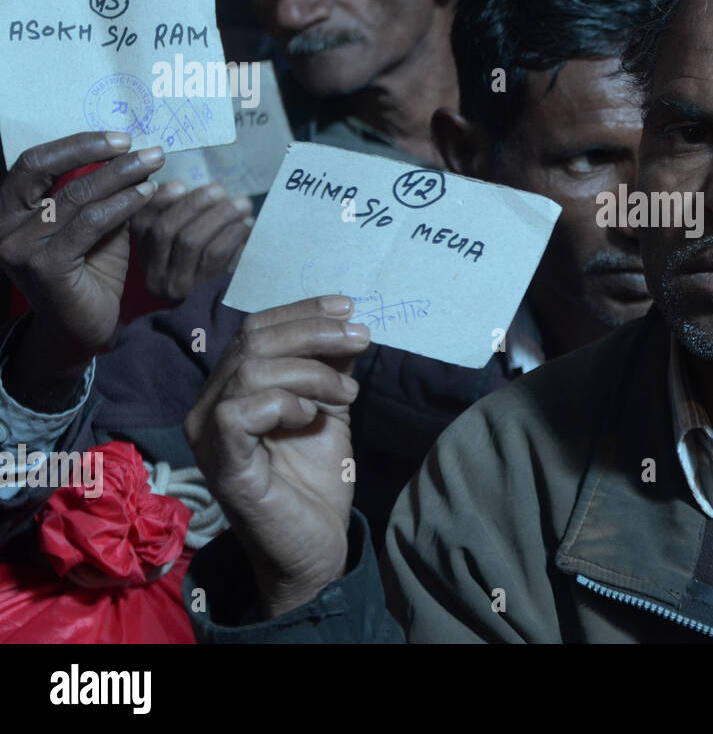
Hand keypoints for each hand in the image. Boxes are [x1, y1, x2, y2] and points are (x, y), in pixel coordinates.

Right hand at [0, 132, 161, 406]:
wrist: (83, 328)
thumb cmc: (89, 271)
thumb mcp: (93, 224)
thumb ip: (99, 192)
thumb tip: (131, 153)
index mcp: (5, 209)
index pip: (34, 161)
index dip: (76, 143)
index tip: (120, 137)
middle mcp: (1, 225)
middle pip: (43, 168)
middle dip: (94, 150)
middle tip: (139, 146)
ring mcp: (18, 246)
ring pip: (75, 194)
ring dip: (120, 175)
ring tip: (153, 166)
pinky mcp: (44, 265)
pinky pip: (90, 223)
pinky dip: (122, 204)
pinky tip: (146, 194)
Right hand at [131, 181, 253, 301]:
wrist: (232, 308)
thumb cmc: (213, 267)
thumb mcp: (191, 247)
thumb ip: (185, 219)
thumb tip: (192, 188)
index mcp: (146, 259)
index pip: (141, 225)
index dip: (159, 200)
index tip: (181, 183)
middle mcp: (155, 276)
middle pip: (165, 229)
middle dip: (194, 203)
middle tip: (219, 189)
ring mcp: (178, 286)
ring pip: (191, 239)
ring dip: (219, 215)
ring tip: (241, 204)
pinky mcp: (204, 291)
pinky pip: (216, 253)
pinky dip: (233, 233)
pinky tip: (247, 225)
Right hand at [184, 296, 369, 617]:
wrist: (314, 548)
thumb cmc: (315, 480)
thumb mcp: (330, 409)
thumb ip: (330, 368)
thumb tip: (346, 324)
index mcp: (232, 387)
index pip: (257, 329)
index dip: (302, 312)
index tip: (349, 308)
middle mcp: (210, 404)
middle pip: (252, 340)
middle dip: (313, 331)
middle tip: (360, 339)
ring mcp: (208, 434)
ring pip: (250, 369)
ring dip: (311, 373)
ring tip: (347, 395)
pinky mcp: (221, 463)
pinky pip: (239, 412)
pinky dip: (283, 403)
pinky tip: (312, 417)